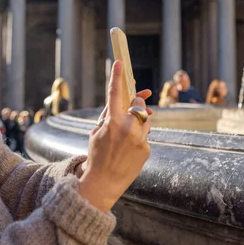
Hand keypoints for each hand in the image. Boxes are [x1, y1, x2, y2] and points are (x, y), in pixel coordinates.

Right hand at [78, 61, 151, 212]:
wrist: (103, 182)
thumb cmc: (96, 155)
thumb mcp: (96, 132)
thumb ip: (108, 116)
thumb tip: (120, 102)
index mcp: (111, 122)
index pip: (115, 93)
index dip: (117, 76)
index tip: (119, 62)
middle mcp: (128, 128)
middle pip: (138, 105)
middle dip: (136, 104)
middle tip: (132, 107)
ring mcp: (139, 139)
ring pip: (145, 121)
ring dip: (138, 123)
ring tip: (125, 139)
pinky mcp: (147, 149)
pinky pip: (145, 137)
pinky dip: (139, 139)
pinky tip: (128, 152)